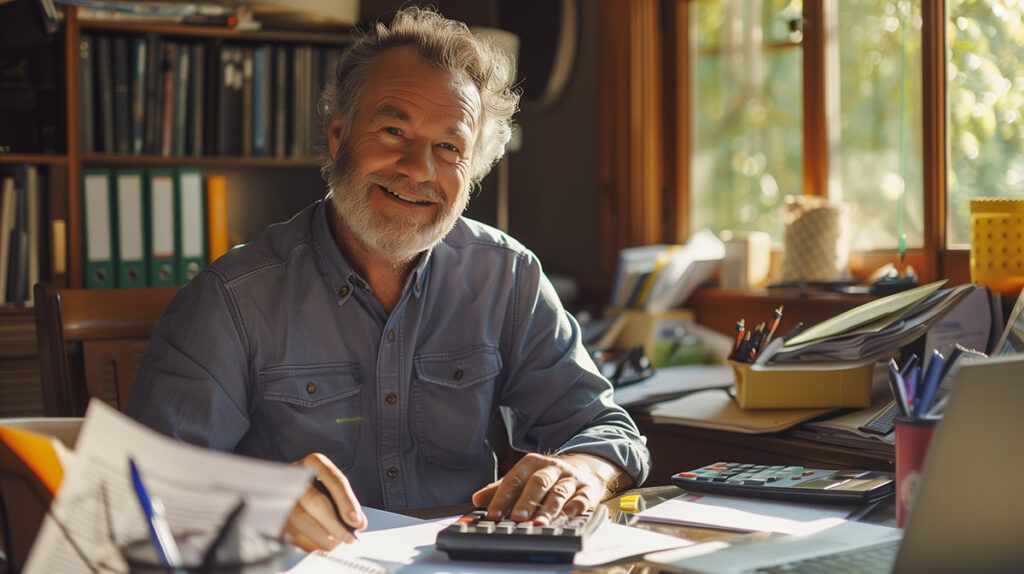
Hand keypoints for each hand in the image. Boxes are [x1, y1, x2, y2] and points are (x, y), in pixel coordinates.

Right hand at [284, 453, 366, 550]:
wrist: (285, 490)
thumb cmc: (314, 489)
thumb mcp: (331, 487)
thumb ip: (346, 503)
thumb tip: (358, 524)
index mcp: (314, 463)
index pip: (334, 480)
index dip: (347, 502)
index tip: (357, 521)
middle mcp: (295, 475)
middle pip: (316, 501)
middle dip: (335, 524)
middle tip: (349, 537)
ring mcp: (280, 495)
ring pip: (301, 520)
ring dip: (323, 537)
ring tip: (336, 543)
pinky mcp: (271, 515)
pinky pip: (289, 532)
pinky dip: (308, 543)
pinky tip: (319, 544)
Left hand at [471, 452, 630, 523]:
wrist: (581, 468)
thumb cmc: (546, 477)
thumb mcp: (522, 478)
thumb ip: (500, 489)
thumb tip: (477, 499)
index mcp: (532, 464)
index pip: (514, 479)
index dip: (502, 497)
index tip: (493, 514)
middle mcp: (552, 468)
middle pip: (538, 483)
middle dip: (527, 502)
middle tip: (517, 518)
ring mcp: (570, 478)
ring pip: (559, 492)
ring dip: (548, 508)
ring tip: (539, 523)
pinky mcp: (587, 489)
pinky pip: (583, 497)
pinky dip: (576, 506)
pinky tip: (568, 515)